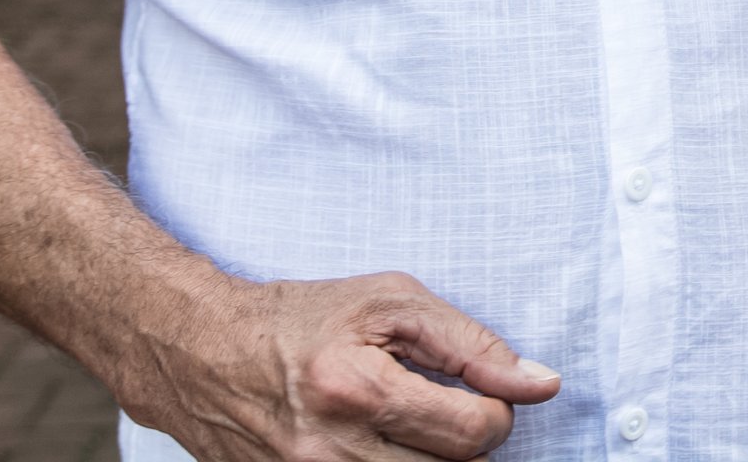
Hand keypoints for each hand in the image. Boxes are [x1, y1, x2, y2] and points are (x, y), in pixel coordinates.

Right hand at [123, 266, 560, 461]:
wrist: (207, 353)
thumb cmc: (304, 318)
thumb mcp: (390, 301)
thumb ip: (470, 344)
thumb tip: (540, 383)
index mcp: (357, 388)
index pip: (472, 433)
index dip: (497, 412)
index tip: (484, 395)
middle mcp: (332, 451)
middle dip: (465, 443)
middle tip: (447, 412)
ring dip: (432, 461)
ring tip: (415, 431)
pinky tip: (386, 447)